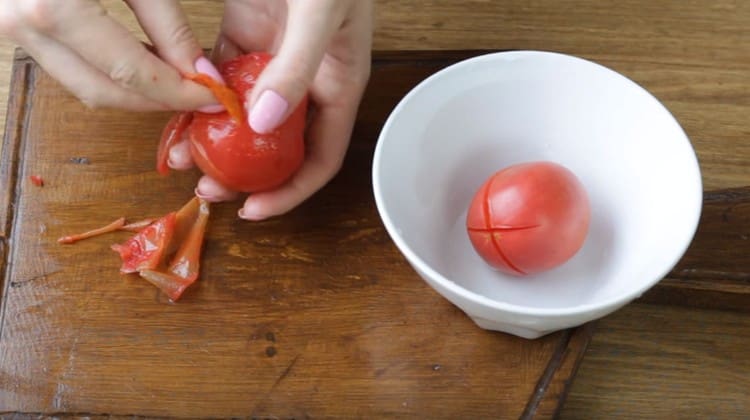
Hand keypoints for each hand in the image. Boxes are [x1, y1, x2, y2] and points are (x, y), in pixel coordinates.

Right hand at [0, 0, 222, 110]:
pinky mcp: (13, 26)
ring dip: (134, 92)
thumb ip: (167, 23)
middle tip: (199, 95)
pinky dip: (109, 73)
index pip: (130, 72)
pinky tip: (143, 60)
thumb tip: (197, 73)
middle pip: (104, 91)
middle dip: (157, 100)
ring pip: (83, 86)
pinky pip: (69, 67)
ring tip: (177, 79)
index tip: (213, 96)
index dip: (177, 91)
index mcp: (54, 6)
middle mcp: (24, 24)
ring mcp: (12, 28)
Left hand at [168, 0, 372, 219]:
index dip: (291, 190)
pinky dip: (199, 98)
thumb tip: (262, 122)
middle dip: (245, 174)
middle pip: (276, 146)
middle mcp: (304, 82)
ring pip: (242, 117)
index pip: (320, 157)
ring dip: (215, 140)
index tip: (255, 210)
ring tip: (185, 158)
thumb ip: (297, 69)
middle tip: (210, 187)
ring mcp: (271, 61)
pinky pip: (218, 78)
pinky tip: (177, 112)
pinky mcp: (242, 37)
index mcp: (337, 85)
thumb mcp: (322, 15)